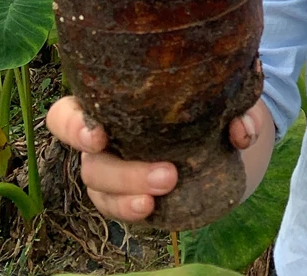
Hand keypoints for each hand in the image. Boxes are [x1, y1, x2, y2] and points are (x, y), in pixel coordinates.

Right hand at [45, 96, 266, 222]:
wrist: (216, 136)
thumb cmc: (205, 101)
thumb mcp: (224, 96)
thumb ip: (236, 107)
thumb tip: (241, 131)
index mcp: (110, 100)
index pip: (66, 113)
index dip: (73, 126)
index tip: (101, 134)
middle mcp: (101, 136)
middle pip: (89, 160)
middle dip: (124, 172)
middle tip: (168, 174)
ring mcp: (109, 169)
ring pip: (99, 187)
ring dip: (130, 193)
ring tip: (164, 194)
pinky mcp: (123, 195)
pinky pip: (115, 208)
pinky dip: (132, 211)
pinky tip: (153, 210)